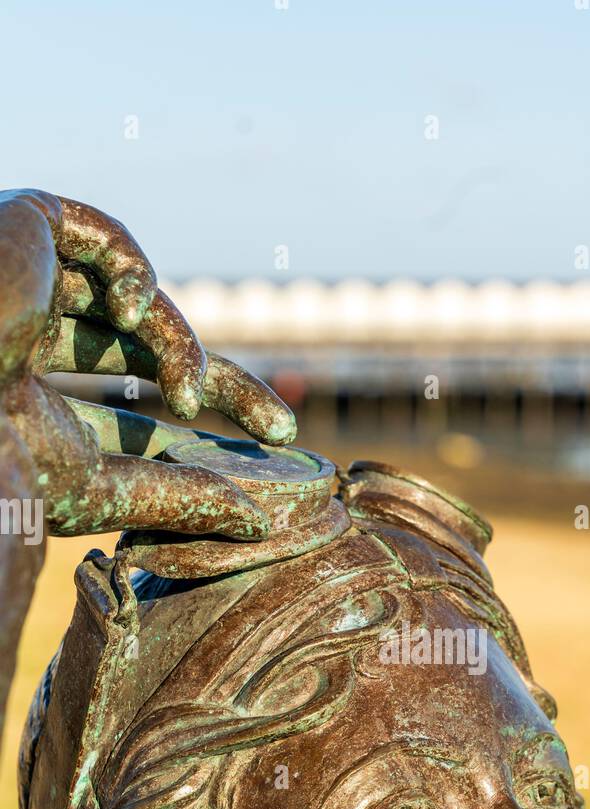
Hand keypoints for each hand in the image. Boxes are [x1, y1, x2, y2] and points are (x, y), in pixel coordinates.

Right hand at [0, 189, 294, 536]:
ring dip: (181, 350)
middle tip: (284, 430)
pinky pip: (108, 239)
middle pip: (147, 355)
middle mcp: (20, 339)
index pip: (130, 413)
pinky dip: (139, 277)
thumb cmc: (0, 452)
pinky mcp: (24, 224)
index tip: (267, 453)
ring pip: (135, 307)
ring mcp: (20, 282)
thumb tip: (256, 526)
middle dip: (222, 387)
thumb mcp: (97, 486)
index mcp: (25, 402)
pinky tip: (132, 309)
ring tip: (187, 395)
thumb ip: (173, 498)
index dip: (193, 433)